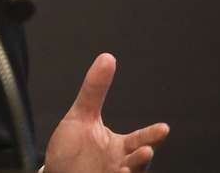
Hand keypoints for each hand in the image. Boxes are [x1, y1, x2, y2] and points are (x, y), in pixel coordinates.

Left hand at [45, 53, 169, 172]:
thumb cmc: (72, 148)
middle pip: (137, 162)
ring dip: (130, 171)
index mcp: (120, 147)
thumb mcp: (81, 115)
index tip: (164, 127)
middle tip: (147, 150)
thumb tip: (107, 58)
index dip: (151, 135)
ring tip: (124, 169)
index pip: (139, 140)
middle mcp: (120, 163)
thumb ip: (94, 90)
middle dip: (142, 158)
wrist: (55, 172)